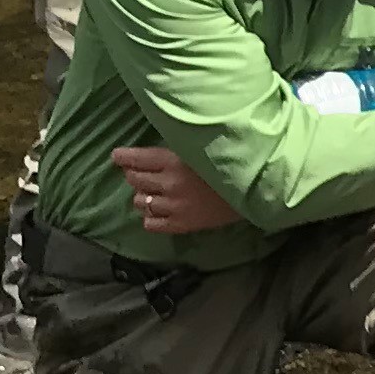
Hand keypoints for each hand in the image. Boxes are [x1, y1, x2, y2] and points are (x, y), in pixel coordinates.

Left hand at [110, 144, 240, 237]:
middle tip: (140, 172)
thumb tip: (157, 151)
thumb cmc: (233, 162)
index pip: (138, 159)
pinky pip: (151, 223)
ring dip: (144, 195)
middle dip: (134, 174)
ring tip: (154, 191)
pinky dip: (150, 216)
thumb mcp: (206, 148)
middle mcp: (170, 184)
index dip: (123, 157)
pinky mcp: (181, 224)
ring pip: (141, 201)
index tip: (117, 156)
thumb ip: (181, 150)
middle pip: (135, 180)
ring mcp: (174, 206)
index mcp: (175, 161)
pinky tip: (158, 210)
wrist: (257, 189)